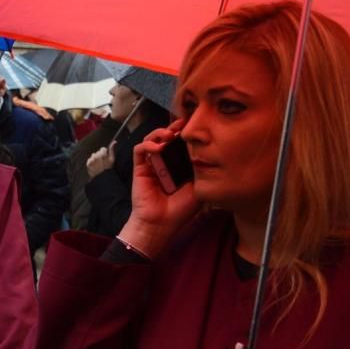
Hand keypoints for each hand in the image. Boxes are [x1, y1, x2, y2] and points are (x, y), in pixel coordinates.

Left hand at [86, 142, 115, 178]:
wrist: (103, 178)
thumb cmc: (109, 169)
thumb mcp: (112, 159)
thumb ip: (112, 149)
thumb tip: (114, 142)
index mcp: (103, 154)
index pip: (102, 149)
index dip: (105, 153)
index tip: (106, 157)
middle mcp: (96, 156)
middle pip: (97, 152)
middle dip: (100, 155)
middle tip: (102, 162)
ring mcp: (91, 160)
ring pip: (93, 155)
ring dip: (95, 159)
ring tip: (98, 165)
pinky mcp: (88, 164)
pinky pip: (89, 160)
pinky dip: (91, 162)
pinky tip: (95, 166)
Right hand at [118, 120, 200, 257]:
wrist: (161, 224)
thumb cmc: (180, 210)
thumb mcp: (198, 188)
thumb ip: (202, 171)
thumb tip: (209, 151)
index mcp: (179, 166)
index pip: (182, 143)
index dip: (187, 133)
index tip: (197, 126)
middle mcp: (165, 162)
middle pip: (167, 137)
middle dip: (174, 128)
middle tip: (184, 124)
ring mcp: (151, 164)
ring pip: (152, 139)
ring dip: (160, 133)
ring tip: (170, 134)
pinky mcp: (139, 168)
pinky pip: (140, 150)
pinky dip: (147, 145)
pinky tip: (157, 148)